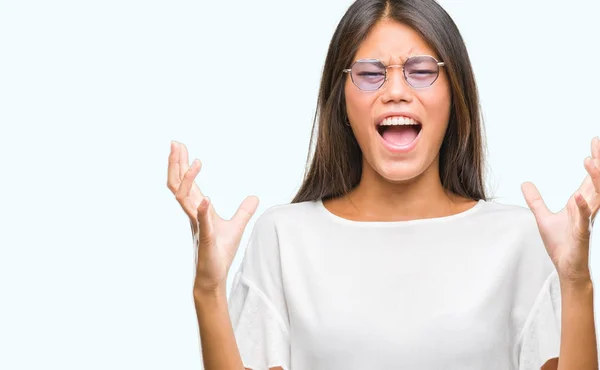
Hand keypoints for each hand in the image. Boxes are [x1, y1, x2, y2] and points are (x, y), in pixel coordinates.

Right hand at [167, 141, 258, 292]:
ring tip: (195, 161)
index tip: (180, 146)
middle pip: (178, 185)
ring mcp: (198, 226)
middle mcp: (193, 215)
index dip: (182, 164)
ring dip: (188, 179)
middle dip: (176, 164)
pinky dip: (203, 210)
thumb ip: (244, 211)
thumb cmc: (219, 254)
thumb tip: (254, 197)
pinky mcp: (206, 240)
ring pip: (184, 199)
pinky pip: (202, 223)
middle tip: (175, 143)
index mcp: (198, 210)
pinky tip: (206, 198)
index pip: (186, 183)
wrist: (213, 277)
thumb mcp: (236, 227)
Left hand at [521, 136, 599, 283]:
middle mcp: (588, 209)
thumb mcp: (543, 217)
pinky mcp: (581, 235)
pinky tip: (577, 197)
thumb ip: (536, 200)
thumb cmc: (561, 243)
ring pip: (596, 197)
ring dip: (594, 178)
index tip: (594, 142)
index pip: (590, 178)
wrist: (567, 268)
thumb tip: (524, 183)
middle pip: (598, 182)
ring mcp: (586, 221)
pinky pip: (583, 220)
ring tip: (588, 160)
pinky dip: (581, 208)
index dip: (594, 161)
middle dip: (599, 163)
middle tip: (597, 142)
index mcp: (581, 204)